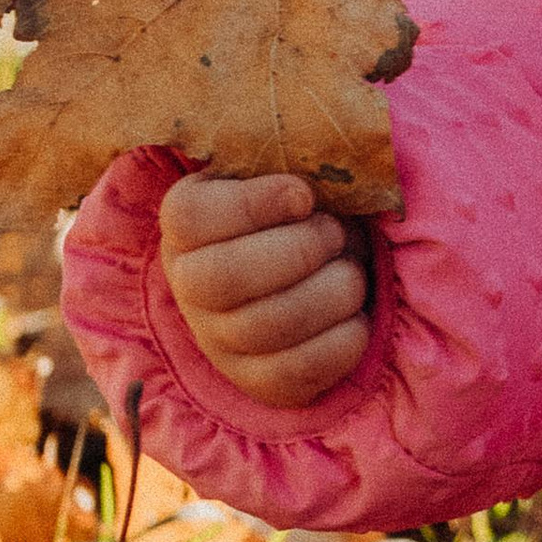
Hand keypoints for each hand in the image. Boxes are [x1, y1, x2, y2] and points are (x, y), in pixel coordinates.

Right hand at [158, 171, 371, 405]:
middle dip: (301, 249)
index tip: (304, 195)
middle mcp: (188, 285)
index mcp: (186, 223)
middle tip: (334, 232)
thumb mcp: (287, 173)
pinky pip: (297, 373)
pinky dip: (343, 340)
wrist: (300, 268)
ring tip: (350, 269)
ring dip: (332, 290)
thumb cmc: (297, 209)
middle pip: (226, 277)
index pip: (191, 218)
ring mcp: (218, 339)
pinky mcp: (256, 380)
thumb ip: (295, 161)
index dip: (254, 204)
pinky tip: (355, 314)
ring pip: (269, 326)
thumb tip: (326, 177)